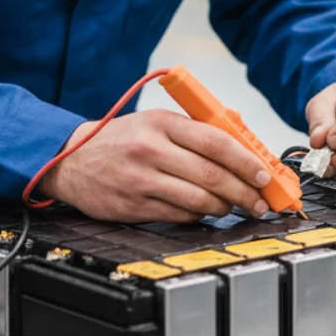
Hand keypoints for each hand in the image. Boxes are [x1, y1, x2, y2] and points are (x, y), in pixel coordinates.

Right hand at [38, 110, 273, 222]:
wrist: (72, 159)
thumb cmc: (122, 138)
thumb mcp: (156, 120)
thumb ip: (196, 128)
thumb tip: (243, 142)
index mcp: (162, 122)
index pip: (216, 141)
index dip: (246, 161)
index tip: (264, 175)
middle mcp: (152, 150)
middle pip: (212, 175)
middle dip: (245, 191)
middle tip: (260, 200)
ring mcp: (142, 180)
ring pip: (198, 200)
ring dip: (224, 207)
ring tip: (235, 206)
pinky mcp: (134, 206)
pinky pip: (179, 215)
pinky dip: (199, 215)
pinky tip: (205, 211)